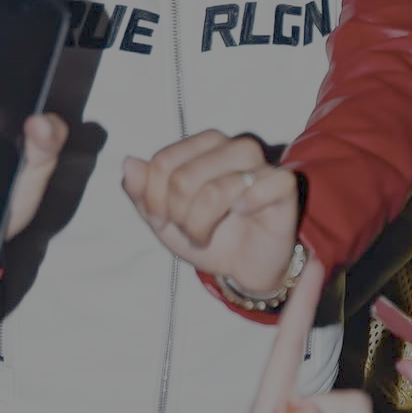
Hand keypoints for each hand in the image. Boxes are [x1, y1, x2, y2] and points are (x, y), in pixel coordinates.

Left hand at [121, 132, 299, 294]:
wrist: (244, 266)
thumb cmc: (208, 233)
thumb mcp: (164, 219)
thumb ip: (143, 193)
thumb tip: (129, 164)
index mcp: (201, 146)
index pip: (162, 163)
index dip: (154, 200)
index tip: (163, 220)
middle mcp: (231, 147)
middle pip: (184, 178)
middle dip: (179, 216)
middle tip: (189, 231)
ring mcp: (260, 164)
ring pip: (217, 189)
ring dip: (203, 223)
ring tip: (206, 234)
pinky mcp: (282, 185)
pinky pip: (263, 186)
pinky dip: (248, 206)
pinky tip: (244, 214)